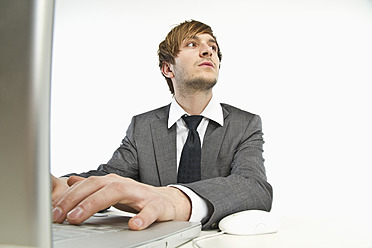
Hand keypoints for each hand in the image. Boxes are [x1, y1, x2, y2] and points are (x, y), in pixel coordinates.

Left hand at [52, 174, 190, 229]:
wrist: (167, 201)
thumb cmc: (137, 198)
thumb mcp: (113, 191)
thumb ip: (93, 187)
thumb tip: (71, 181)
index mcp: (112, 182)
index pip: (87, 184)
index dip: (69, 196)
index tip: (53, 211)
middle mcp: (124, 184)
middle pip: (98, 185)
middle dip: (76, 199)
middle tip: (60, 215)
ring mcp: (141, 193)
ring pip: (117, 192)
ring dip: (95, 203)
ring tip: (79, 217)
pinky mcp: (157, 205)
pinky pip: (150, 210)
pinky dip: (142, 217)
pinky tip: (133, 226)